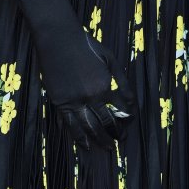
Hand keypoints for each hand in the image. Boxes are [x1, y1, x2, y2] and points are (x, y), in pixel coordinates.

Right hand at [47, 31, 134, 153]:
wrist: (59, 39)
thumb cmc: (87, 46)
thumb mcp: (110, 59)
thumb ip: (121, 80)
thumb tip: (130, 99)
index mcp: (105, 86)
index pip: (122, 110)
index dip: (127, 119)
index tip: (128, 125)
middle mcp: (91, 97)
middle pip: (106, 122)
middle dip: (115, 134)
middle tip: (119, 141)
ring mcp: (74, 101)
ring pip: (89, 127)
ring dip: (99, 140)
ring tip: (107, 148)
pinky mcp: (60, 102)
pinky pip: (69, 124)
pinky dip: (78, 136)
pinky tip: (85, 144)